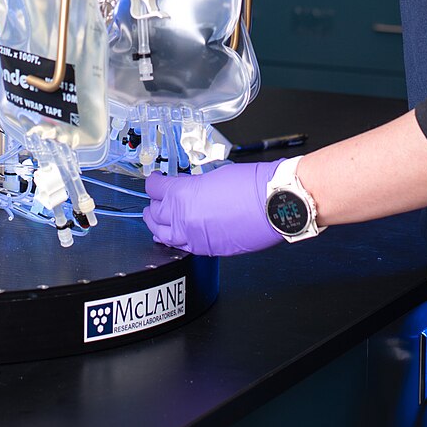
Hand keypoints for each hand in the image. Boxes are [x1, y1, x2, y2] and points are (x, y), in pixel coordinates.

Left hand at [142, 163, 282, 254]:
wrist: (273, 204)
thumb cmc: (250, 185)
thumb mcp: (213, 175)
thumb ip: (193, 185)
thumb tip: (187, 188)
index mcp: (181, 195)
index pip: (154, 188)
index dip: (153, 182)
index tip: (155, 180)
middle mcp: (182, 219)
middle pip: (154, 214)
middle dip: (153, 205)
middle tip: (155, 200)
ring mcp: (194, 238)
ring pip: (163, 236)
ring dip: (158, 226)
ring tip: (156, 221)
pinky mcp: (208, 250)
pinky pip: (183, 247)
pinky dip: (176, 240)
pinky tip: (177, 236)